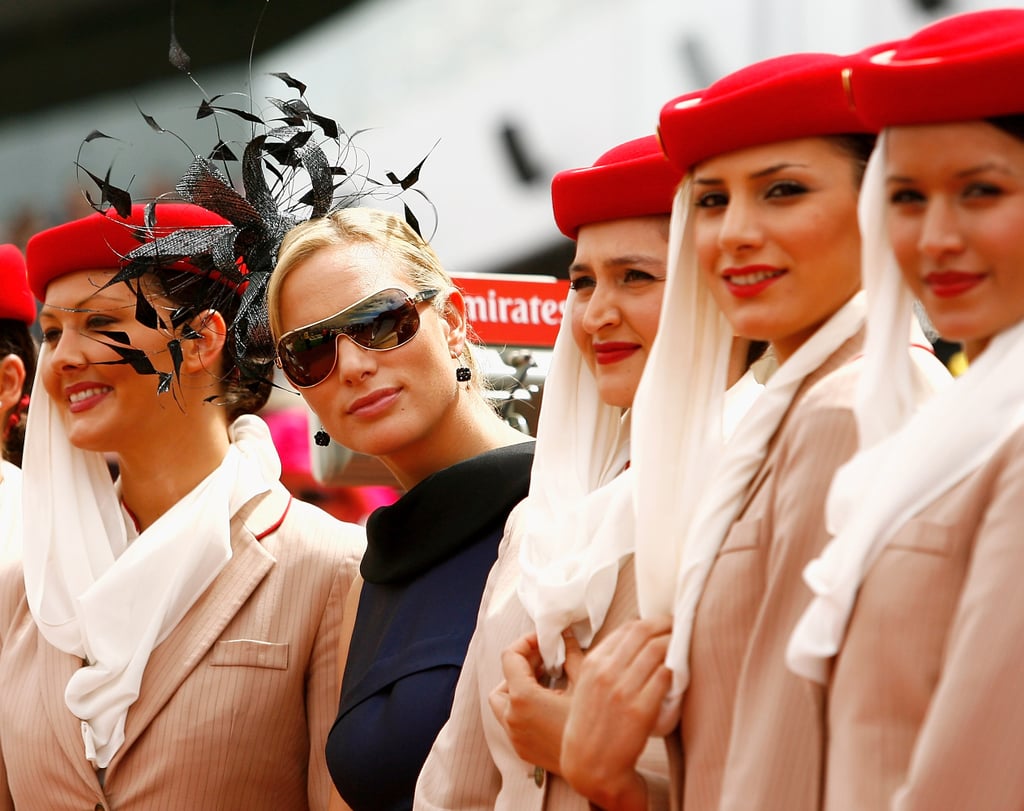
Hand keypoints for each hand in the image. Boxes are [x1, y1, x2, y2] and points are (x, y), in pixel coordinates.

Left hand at [488, 631, 583, 773]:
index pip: (510, 657)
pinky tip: (547, 703)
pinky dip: (521, 706)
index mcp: (523, 698)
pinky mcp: (521, 749)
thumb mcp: (584, 685)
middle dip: (524, 664)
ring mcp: (514, 735)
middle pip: (504, 678)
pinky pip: (511, 720)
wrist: (596, 770)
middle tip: (548, 658)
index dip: (526, 642)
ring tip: (545, 680)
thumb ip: (571, 656)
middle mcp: (511, 717)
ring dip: (518, 686)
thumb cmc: (592, 727)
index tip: (543, 641)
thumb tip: (566, 637)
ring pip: (502, 701)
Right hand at [560, 616, 672, 810]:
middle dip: (666, 626)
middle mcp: (606, 673)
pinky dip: (673, 671)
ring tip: (682, 647)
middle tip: (679, 626)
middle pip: (643, 634)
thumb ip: (607, 661)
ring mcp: (623, 692)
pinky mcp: (640, 711)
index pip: (627, 629)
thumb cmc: (593, 722)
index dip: (650, 622)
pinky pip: (664, 678)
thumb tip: (637, 636)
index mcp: (593, 664)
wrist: (591, 763)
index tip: (663, 623)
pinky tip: (677, 673)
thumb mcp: (588, 685)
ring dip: (673, 645)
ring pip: (656, 651)